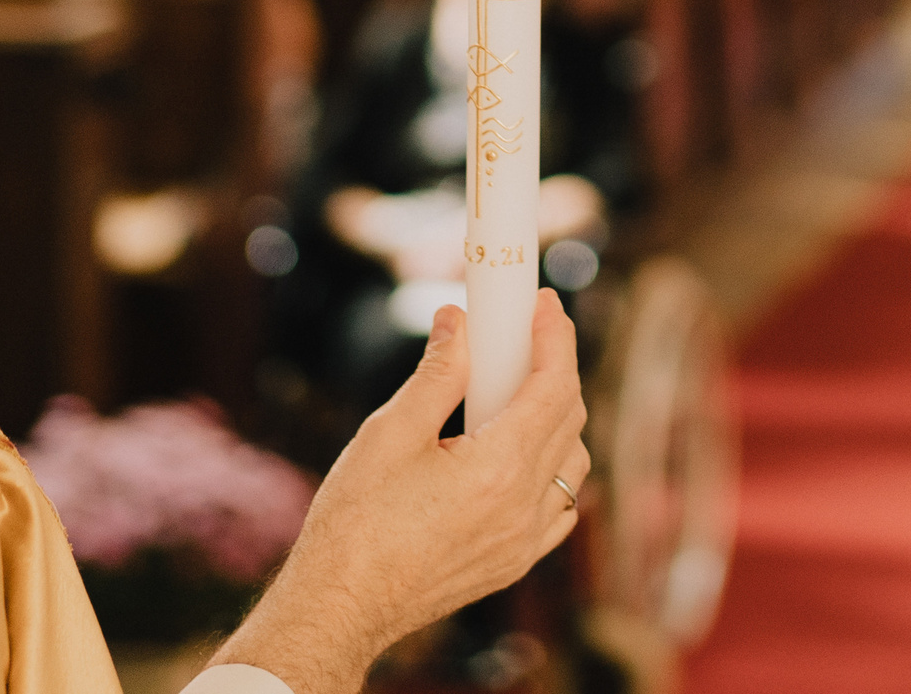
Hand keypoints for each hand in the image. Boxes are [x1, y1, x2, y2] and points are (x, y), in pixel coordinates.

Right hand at [211, 290, 590, 693]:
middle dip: (555, 366)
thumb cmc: (355, 522)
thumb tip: (459, 321)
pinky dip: (554, 470)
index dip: (555, 336)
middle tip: (527, 333)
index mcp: (500, 469)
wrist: (339, 608)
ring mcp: (523, 542)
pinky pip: (559, 508)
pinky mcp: (511, 564)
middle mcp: (524, 507)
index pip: (554, 385)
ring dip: (556, 417)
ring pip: (571, 463)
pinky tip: (523, 453)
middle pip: (568, 417)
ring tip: (518, 388)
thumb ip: (438, 373)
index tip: (545, 302)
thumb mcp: (390, 432)